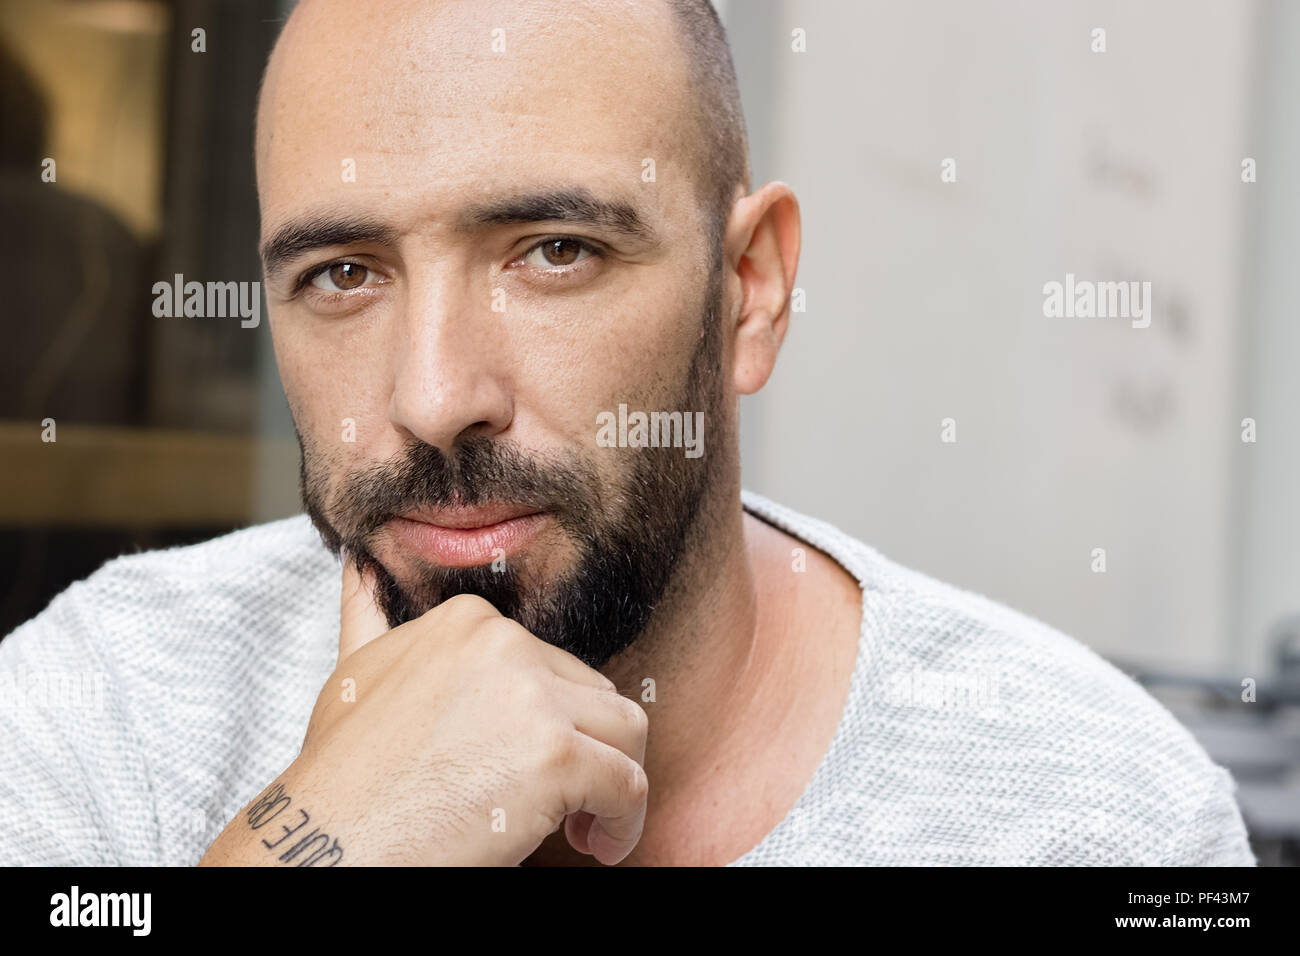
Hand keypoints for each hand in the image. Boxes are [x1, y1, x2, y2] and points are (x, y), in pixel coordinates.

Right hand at [201, 558, 647, 865]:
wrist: (328, 846)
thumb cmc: (344, 777)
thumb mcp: (356, 673)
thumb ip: (371, 613)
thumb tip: (361, 563)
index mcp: (469, 621)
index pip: (555, 667)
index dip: (555, 721)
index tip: (533, 765)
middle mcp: (505, 644)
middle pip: (597, 695)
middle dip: (590, 750)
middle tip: (566, 804)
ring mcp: (532, 697)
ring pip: (627, 731)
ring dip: (616, 781)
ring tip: (584, 823)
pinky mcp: (555, 755)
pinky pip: (629, 783)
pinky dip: (626, 821)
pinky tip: (596, 842)